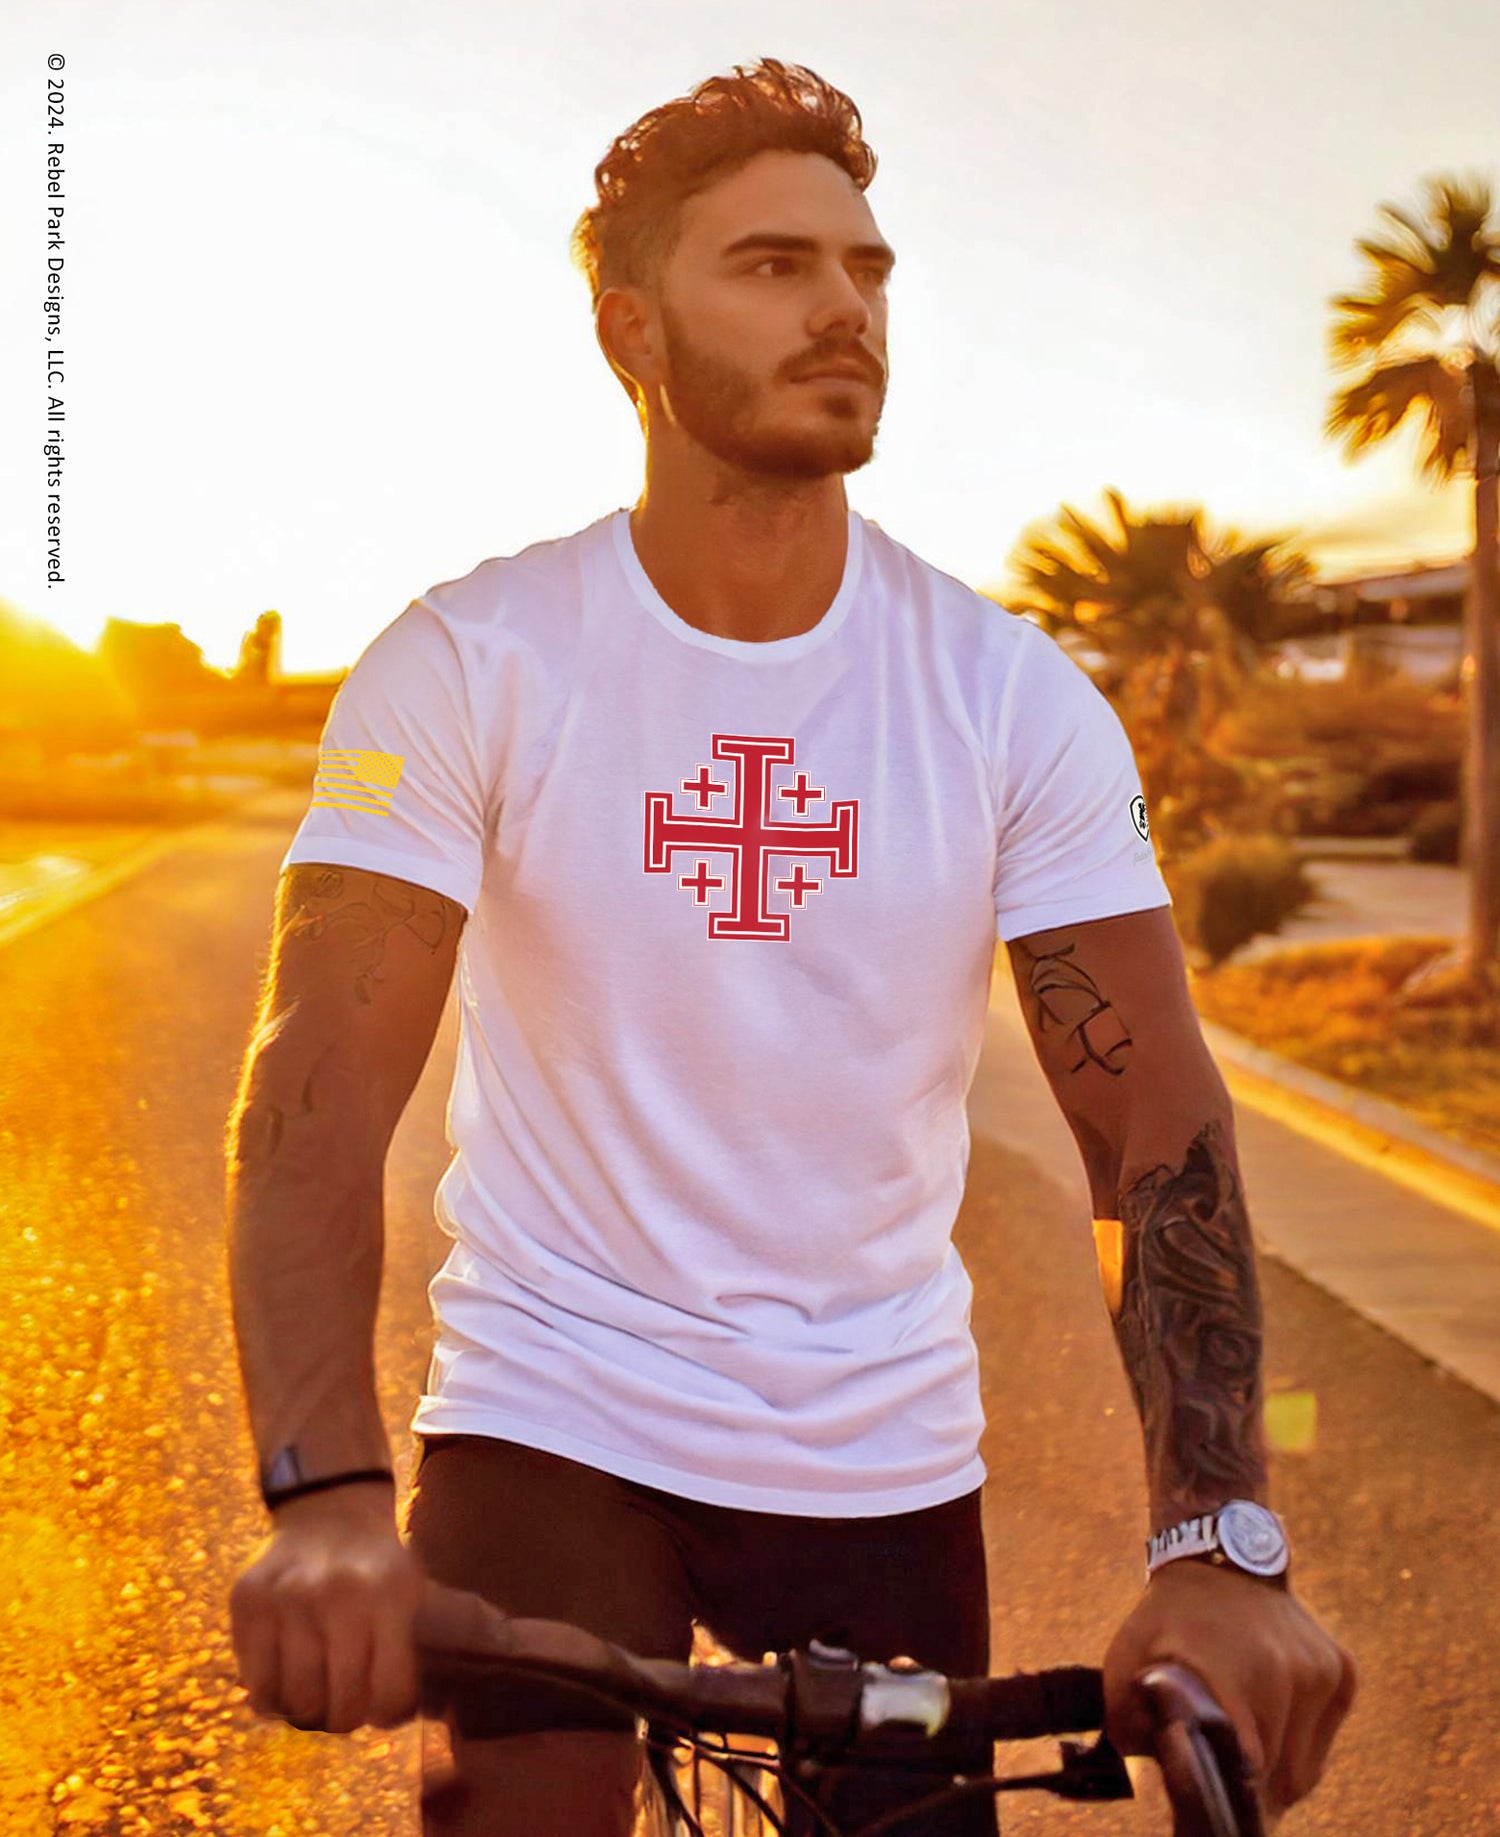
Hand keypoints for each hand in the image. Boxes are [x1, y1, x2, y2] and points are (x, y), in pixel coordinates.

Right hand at [229, 1482, 424, 1732]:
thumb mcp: (409, 1593)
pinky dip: (272, 1698)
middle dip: (345, 1718)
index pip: (390, 1692)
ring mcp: (288, 1595)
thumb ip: (403, 1652)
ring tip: (316, 1695)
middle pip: (339, 1705)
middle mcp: (338, 1593)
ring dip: (307, 1712)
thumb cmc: (375, 1567)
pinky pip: (257, 1684)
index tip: (383, 1711)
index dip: (388, 1715)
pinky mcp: (248, 1600)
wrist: (329, 1511)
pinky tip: (285, 1680)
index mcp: (391, 1593)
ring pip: (295, 1701)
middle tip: (345, 1709)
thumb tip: (388, 1719)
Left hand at [1101, 1560, 1357, 1825]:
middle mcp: (1285, 1672)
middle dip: (1251, 1789)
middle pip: (1279, 1780)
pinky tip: (1269, 1716)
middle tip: (1224, 1773)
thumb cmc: (1166, 1621)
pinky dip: (1299, 1742)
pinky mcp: (1341, 1669)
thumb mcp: (1127, 1664)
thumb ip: (1134, 1728)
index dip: (1228, 1793)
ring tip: (1242, 1747)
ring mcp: (1319, 1670)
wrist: (1217, 1559)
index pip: (1247, 1771)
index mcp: (1233, 1674)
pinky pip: (1324, 1738)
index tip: (1212, 1792)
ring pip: (1305, 1768)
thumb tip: (1162, 1778)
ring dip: (1276, 1770)